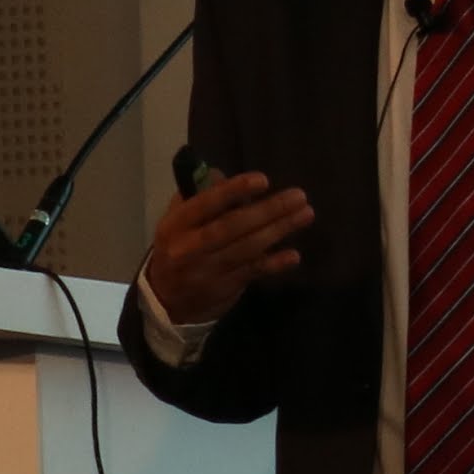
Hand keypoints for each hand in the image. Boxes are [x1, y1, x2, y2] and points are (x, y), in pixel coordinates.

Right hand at [140, 170, 312, 324]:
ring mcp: (205, 271)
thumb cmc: (179, 248)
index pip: (203, 205)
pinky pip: (252, 272)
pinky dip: (274, 263)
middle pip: (230, 227)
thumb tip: (219, 174)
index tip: (263, 180)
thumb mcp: (180, 223)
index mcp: (175, 225)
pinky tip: (294, 255)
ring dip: (278, 230)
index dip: (232, 191)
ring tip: (306, 214)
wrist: (167, 300)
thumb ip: (199, 198)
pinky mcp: (222, 289)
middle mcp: (187, 248)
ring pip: (245, 249)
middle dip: (267, 210)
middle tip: (298, 196)